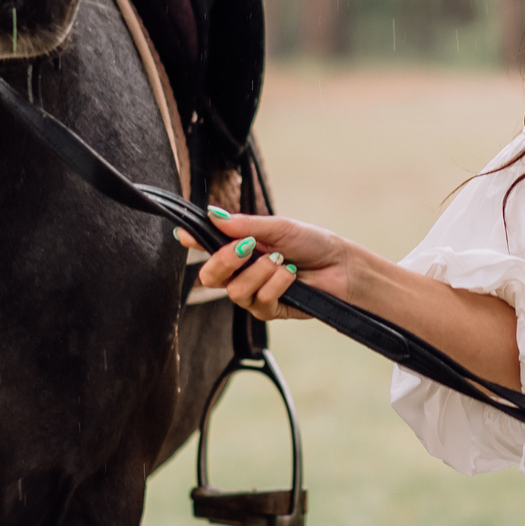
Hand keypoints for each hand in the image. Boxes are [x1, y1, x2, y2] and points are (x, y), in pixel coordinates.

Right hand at [177, 211, 359, 321]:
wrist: (340, 265)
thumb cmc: (311, 242)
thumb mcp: (278, 227)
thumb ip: (245, 225)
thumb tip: (213, 214)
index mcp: (239, 247)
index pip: (208, 245)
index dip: (193, 240)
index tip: (184, 234)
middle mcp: (241, 272)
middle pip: (210, 276)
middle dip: (224, 260)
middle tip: (246, 247)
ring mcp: (253, 293)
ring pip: (235, 290)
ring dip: (259, 272)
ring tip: (281, 260)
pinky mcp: (269, 310)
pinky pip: (260, 301)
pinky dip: (276, 284)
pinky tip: (291, 275)